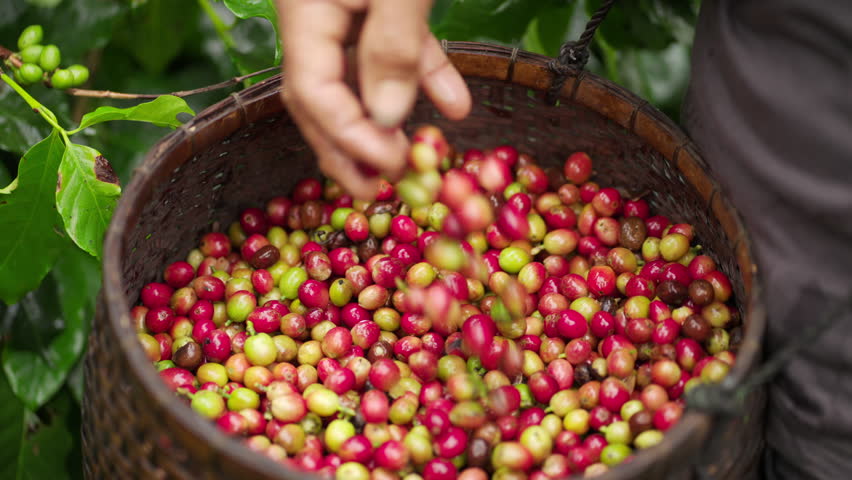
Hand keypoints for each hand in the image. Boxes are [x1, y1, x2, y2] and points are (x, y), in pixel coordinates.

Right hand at [277, 0, 471, 199]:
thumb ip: (392, 47)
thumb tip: (387, 118)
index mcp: (305, 10)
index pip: (313, 93)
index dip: (352, 139)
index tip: (393, 165)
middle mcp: (315, 15)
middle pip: (320, 97)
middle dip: (349, 149)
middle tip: (377, 189)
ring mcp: (344, 8)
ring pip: (357, 78)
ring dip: (387, 121)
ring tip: (411, 160)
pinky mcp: (377, 1)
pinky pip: (396, 46)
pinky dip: (422, 76)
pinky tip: (455, 105)